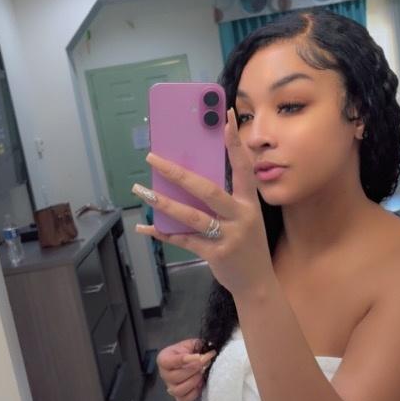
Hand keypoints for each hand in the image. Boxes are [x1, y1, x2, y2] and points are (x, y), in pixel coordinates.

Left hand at [132, 109, 275, 299]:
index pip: (243, 167)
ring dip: (163, 202)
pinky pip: (183, 240)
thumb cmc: (247, 245)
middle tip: (153, 158)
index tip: (224, 117)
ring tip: (142, 189)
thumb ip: (225, 200)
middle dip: (178, 173)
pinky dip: (163, 233)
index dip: (234, 143)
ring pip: (191, 215)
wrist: (257, 284)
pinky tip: (146, 227)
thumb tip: (189, 179)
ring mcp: (228, 236)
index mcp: (249, 203)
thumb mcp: (245, 218)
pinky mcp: (214, 254)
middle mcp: (240, 217)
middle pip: (207, 190)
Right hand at [157, 339, 216, 400]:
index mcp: (164, 359)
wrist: (190, 361)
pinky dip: (194, 393)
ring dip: (193, 382)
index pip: (168, 361)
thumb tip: (208, 352)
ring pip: (179, 390)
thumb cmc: (189, 352)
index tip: (199, 356)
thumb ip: (197, 346)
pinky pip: (184, 400)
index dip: (185, 359)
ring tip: (201, 374)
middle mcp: (164, 374)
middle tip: (204, 363)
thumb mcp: (191, 344)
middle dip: (193, 370)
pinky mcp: (178, 397)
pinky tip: (199, 384)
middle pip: (175, 377)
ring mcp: (170, 387)